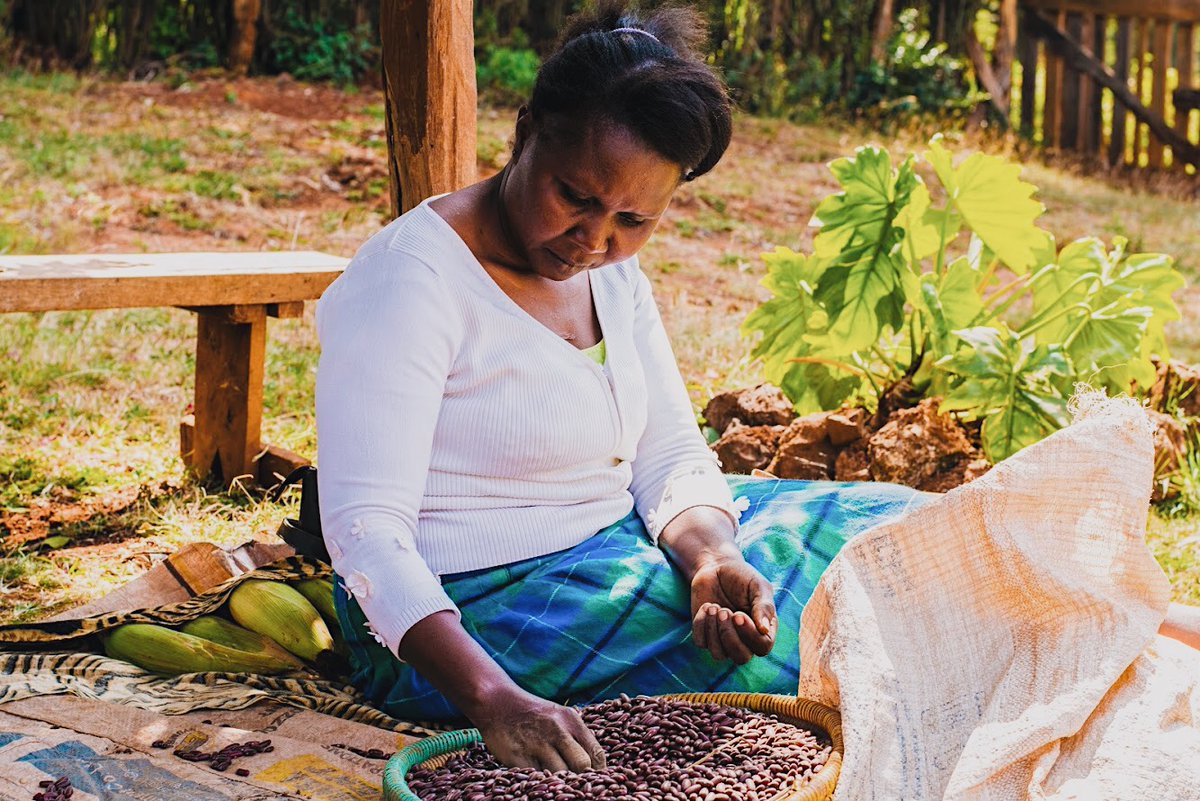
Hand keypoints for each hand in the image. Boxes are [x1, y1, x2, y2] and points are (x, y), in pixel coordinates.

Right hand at [473, 684, 606, 771]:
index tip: (594, 780)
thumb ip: (576, 737)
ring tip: (555, 779)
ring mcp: (537, 744)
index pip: (597, 753)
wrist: (497, 702)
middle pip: (582, 765)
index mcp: (571, 720)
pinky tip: (538, 776)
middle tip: (573, 781)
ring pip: (560, 774)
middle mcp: (557, 731)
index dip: (598, 772)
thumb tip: (593, 766)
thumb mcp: (559, 716)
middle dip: (580, 776)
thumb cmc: (533, 714)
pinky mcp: (518, 756)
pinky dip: (540, 780)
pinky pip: (536, 777)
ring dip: (559, 780)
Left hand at [690, 556, 776, 664]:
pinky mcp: (705, 634)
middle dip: (729, 636)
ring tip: (714, 606)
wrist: (716, 567)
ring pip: (719, 654)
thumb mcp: (758, 586)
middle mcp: (745, 639)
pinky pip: (701, 643)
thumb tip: (764, 630)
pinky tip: (707, 607)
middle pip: (741, 657)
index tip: (738, 614)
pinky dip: (701, 624)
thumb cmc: (742, 577)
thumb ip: (764, 607)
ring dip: (714, 630)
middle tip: (724, 611)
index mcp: (763, 629)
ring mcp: (724, 639)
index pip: (762, 647)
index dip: (749, 635)